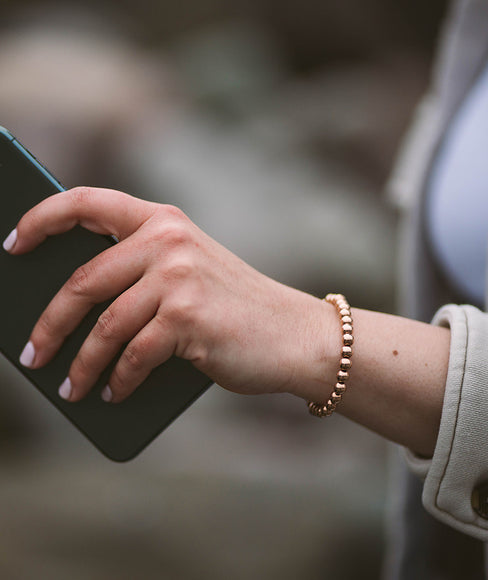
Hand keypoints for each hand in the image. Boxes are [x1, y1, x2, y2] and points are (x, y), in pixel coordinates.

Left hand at [4, 187, 337, 402]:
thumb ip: (140, 280)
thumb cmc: (236, 310)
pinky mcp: (188, 317)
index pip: (88, 202)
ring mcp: (179, 277)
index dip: (42, 219)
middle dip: (50, 324)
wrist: (295, 334)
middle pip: (83, 281)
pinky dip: (118, 379)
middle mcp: (168, 241)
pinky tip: (113, 393)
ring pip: (105, 326)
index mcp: (164, 222)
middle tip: (31, 354)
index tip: (12, 246)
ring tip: (70, 390)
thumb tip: (71, 317)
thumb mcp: (189, 277)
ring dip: (80, 365)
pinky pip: (133, 355)